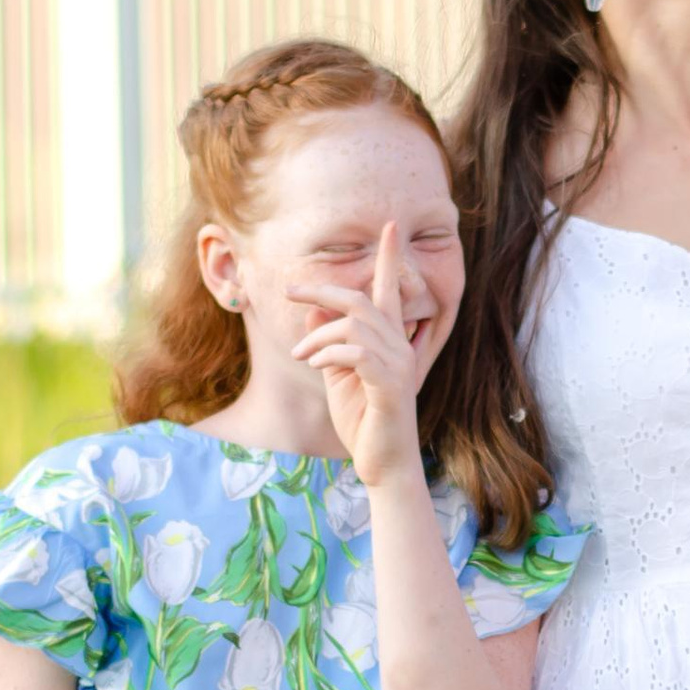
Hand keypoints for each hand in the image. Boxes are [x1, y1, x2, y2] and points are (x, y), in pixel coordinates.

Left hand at [292, 224, 439, 487]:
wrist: (383, 465)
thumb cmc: (362, 420)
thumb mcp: (336, 374)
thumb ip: (328, 340)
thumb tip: (314, 307)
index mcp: (389, 342)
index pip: (390, 291)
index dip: (390, 258)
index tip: (390, 225)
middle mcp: (399, 347)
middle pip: (360, 299)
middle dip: (323, 288)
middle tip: (290, 287)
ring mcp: (398, 366)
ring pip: (353, 324)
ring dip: (318, 335)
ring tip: (301, 355)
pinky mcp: (390, 386)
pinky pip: (356, 353)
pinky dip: (328, 353)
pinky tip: (314, 366)